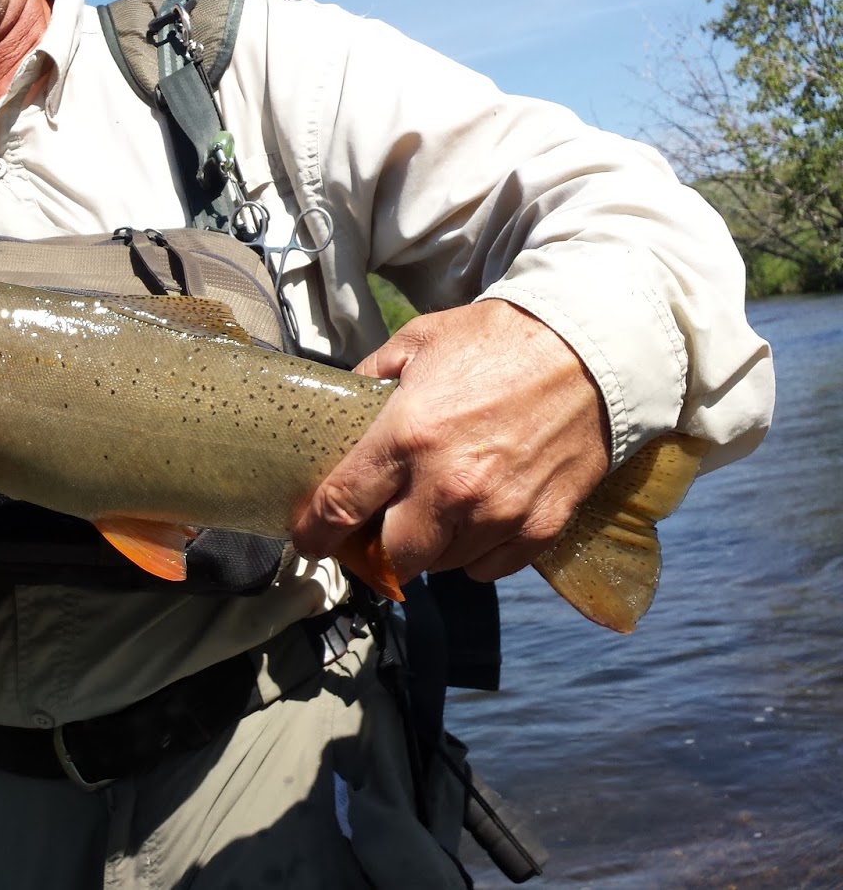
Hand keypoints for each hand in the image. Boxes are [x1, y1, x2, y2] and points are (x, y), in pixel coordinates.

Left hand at [293, 299, 608, 582]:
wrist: (597, 348)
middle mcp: (447, 486)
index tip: (308, 539)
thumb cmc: (504, 339)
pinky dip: (476, 553)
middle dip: (377, 550)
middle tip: (378, 530)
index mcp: (407, 437)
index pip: (339, 508)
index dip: (314, 533)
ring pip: (441, 565)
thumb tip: (342, 406)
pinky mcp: (539, 527)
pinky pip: (489, 568)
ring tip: (436, 513)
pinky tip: (478, 520)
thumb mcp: (419, 341)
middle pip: (390, 558)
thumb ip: (372, 377)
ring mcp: (497, 513)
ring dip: (430, 547)